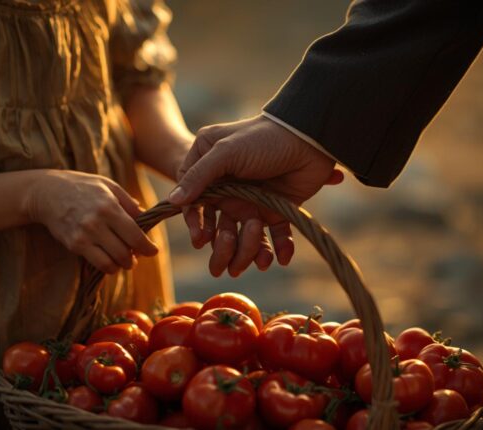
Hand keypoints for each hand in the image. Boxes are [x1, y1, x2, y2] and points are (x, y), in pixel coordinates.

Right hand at [26, 170, 157, 272]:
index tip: (153, 251)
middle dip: (135, 258)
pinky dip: (108, 266)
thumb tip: (146, 218)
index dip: (148, 247)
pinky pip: (97, 264)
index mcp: (109, 207)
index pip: (135, 235)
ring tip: (124, 260)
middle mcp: (97, 223)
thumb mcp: (109, 186)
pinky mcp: (74, 245)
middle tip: (137, 256)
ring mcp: (84, 236)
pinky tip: (110, 260)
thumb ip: (129, 203)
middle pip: (125, 252)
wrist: (47, 192)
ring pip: (112, 263)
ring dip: (122, 265)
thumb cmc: (82, 186)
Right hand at [171, 115, 342, 275]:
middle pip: (218, 227)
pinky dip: (279, 249)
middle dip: (223, 248)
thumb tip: (173, 201)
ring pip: (243, 237)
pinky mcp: (276, 210)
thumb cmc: (263, 139)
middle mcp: (228, 187)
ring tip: (261, 259)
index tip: (200, 239)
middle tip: (227, 263)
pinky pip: (274, 236)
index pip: (194, 202)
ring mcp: (252, 200)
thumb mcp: (226, 151)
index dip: (195, 223)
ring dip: (250, 251)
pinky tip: (282, 257)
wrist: (310, 138)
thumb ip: (199, 176)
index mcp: (210, 168)